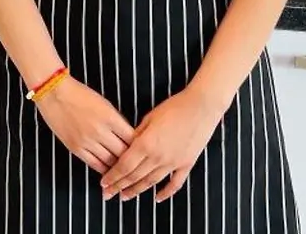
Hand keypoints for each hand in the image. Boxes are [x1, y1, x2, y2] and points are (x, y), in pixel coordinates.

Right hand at [35, 79, 134, 172]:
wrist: (54, 93)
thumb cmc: (80, 94)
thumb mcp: (105, 103)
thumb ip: (118, 121)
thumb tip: (129, 138)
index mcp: (110, 117)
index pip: (132, 139)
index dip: (139, 146)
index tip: (142, 150)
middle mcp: (100, 131)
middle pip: (123, 153)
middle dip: (131, 159)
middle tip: (135, 163)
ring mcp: (87, 141)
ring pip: (110, 162)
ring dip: (118, 166)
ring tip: (124, 169)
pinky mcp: (76, 148)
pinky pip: (95, 164)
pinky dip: (104, 169)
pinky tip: (109, 171)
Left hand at [101, 87, 224, 202]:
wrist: (201, 106)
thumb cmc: (174, 107)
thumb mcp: (149, 118)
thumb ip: (136, 135)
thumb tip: (126, 147)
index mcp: (146, 144)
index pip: (124, 166)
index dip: (112, 176)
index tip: (103, 183)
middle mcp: (158, 157)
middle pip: (134, 176)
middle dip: (119, 187)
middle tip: (108, 194)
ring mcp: (173, 162)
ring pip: (151, 182)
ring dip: (137, 191)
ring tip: (125, 197)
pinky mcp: (187, 164)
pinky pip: (175, 183)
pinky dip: (166, 193)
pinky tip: (157, 198)